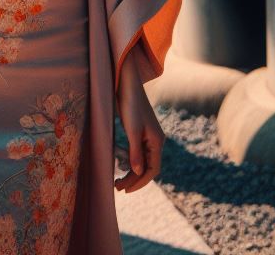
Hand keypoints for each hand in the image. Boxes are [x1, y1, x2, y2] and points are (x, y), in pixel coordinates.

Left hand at [114, 49, 164, 193]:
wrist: (127, 84)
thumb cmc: (130, 105)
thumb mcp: (132, 129)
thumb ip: (135, 151)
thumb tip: (137, 172)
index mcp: (157, 142)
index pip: (152, 170)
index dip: (139, 182)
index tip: (125, 190)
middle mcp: (155, 141)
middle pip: (148, 167)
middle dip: (134, 179)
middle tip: (117, 187)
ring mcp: (148, 136)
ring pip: (143, 161)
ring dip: (131, 171)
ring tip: (117, 179)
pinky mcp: (140, 131)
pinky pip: (138, 152)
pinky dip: (131, 160)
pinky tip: (121, 163)